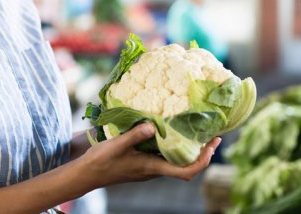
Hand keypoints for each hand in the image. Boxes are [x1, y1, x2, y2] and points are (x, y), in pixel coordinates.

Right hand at [80, 123, 220, 187]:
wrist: (86, 174)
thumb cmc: (101, 162)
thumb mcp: (117, 145)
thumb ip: (135, 135)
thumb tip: (152, 125)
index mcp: (152, 168)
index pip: (186, 172)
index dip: (202, 161)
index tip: (212, 146)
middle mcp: (155, 170)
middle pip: (187, 166)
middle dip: (203, 152)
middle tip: (214, 135)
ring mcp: (150, 167)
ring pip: (177, 161)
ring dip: (191, 149)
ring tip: (198, 131)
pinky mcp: (144, 162)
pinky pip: (165, 156)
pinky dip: (175, 146)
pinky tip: (172, 132)